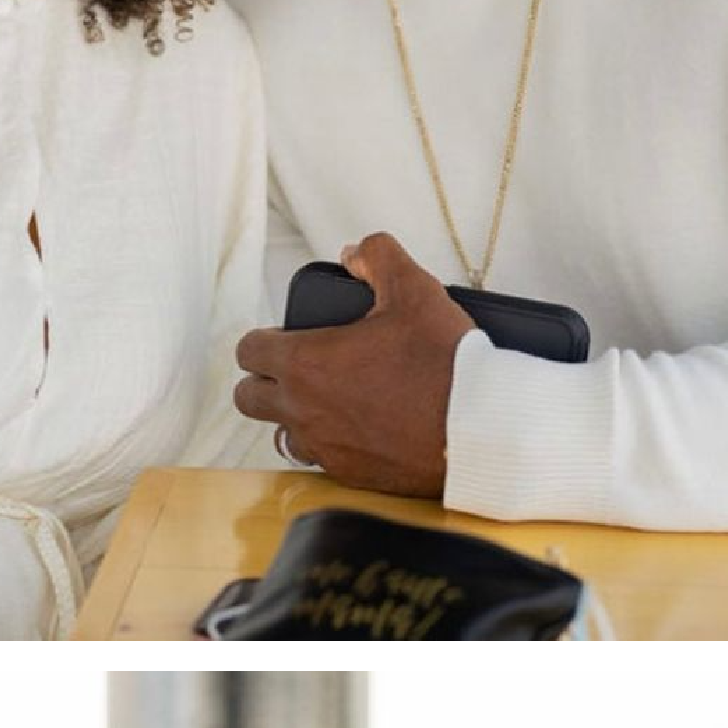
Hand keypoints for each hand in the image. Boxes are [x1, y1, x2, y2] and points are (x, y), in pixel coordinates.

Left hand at [232, 233, 470, 499]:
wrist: (479, 428)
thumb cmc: (444, 363)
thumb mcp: (415, 292)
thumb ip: (379, 259)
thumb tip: (354, 253)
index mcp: (304, 363)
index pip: (249, 350)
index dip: (264, 339)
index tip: (288, 337)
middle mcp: (300, 410)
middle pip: (248, 397)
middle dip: (264, 379)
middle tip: (299, 367)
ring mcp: (321, 446)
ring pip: (279, 432)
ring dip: (293, 415)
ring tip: (328, 399)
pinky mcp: (346, 474)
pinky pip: (317, 459)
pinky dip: (327, 443)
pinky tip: (357, 427)